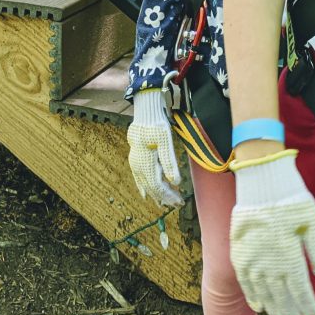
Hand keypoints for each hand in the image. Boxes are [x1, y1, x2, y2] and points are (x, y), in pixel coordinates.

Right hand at [127, 89, 182, 207]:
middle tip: (178, 203)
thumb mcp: (166, 141)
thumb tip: (176, 182)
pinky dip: (145, 187)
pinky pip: (139, 178)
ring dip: (156, 193)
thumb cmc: (156, 124)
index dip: (169, 195)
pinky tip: (145, 194)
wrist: (144, 111)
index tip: (179, 201)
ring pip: (146, 184)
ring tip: (165, 202)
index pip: (158, 186)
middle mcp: (138, 165)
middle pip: (152, 187)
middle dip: (165, 197)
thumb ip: (170, 162)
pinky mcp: (135, 158)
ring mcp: (135, 162)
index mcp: (146, 163)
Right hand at [230, 150, 314, 314]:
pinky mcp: (240, 254)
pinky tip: (259, 306)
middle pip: (282, 298)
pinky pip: (245, 284)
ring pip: (264, 295)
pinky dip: (253, 297)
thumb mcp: (313, 221)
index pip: (301, 292)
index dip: (308, 307)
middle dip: (292, 312)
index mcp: (290, 258)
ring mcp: (252, 261)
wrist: (261, 181)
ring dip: (274, 308)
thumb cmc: (291, 199)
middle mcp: (269, 265)